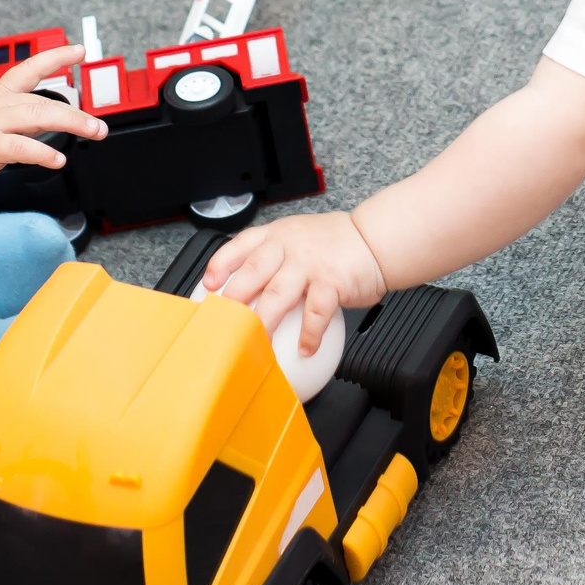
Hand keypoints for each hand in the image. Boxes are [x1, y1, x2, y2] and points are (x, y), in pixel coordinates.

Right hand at [0, 45, 104, 199]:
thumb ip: (20, 118)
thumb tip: (49, 119)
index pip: (29, 68)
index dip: (56, 57)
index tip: (79, 50)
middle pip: (43, 100)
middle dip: (77, 111)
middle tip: (99, 125)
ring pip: (38, 116)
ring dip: (71, 123)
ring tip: (93, 132)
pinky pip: (22, 147)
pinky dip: (43, 152)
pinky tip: (58, 159)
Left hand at [201, 210, 388, 355]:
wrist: (376, 239)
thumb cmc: (337, 243)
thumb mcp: (300, 236)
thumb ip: (276, 255)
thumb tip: (250, 287)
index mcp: (277, 235)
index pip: (241, 245)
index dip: (220, 265)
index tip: (208, 286)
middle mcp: (289, 246)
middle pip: (252, 273)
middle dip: (232, 300)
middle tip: (222, 324)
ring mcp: (310, 264)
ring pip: (277, 295)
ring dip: (263, 323)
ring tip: (255, 345)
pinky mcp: (332, 282)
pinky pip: (315, 314)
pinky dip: (308, 335)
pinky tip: (304, 349)